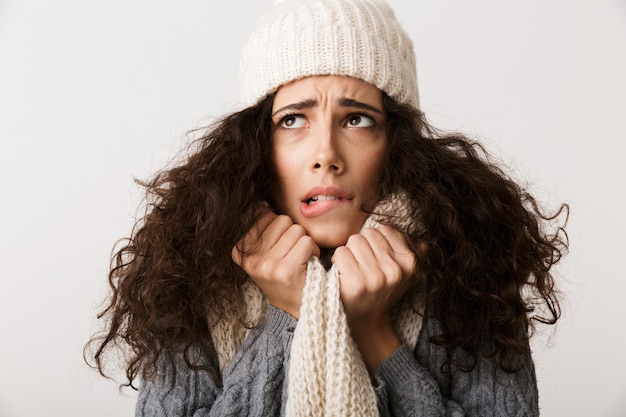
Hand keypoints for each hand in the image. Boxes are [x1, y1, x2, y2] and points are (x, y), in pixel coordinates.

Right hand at [232, 209, 319, 317]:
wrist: (295, 308)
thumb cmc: (282, 274)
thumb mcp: (262, 252)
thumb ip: (260, 228)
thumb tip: (263, 206)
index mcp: (240, 251)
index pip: (264, 215)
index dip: (278, 227)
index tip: (278, 246)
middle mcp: (251, 259)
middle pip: (282, 220)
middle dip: (292, 233)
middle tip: (292, 252)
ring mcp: (267, 265)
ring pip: (296, 230)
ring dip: (304, 242)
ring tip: (300, 258)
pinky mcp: (286, 271)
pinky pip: (306, 242)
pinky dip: (313, 250)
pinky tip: (307, 263)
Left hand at [331, 224, 415, 369]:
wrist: (367, 320)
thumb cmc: (382, 290)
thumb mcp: (404, 274)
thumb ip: (412, 252)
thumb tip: (421, 241)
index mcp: (409, 263)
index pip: (384, 229)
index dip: (375, 240)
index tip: (374, 256)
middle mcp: (395, 269)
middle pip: (367, 233)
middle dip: (361, 245)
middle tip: (362, 263)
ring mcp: (376, 277)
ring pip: (354, 240)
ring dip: (349, 252)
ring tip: (353, 268)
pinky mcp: (357, 283)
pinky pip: (341, 253)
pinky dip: (338, 261)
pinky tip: (344, 273)